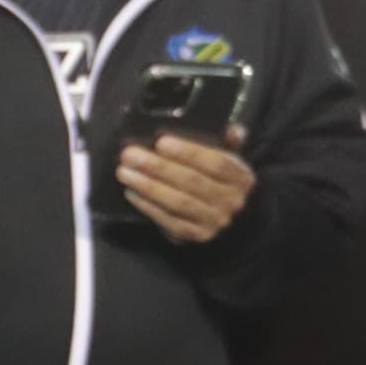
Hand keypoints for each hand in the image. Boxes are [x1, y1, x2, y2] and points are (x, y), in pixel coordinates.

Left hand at [116, 131, 255, 243]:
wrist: (226, 216)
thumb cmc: (219, 179)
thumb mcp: (229, 158)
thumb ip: (229, 142)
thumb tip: (232, 128)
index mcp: (241, 177)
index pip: (216, 163)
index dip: (188, 153)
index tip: (160, 142)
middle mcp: (232, 201)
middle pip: (192, 182)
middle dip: (158, 167)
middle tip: (129, 155)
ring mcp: (214, 221)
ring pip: (178, 202)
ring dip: (147, 186)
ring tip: (124, 172)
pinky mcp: (196, 235)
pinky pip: (168, 220)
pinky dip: (147, 206)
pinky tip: (131, 193)